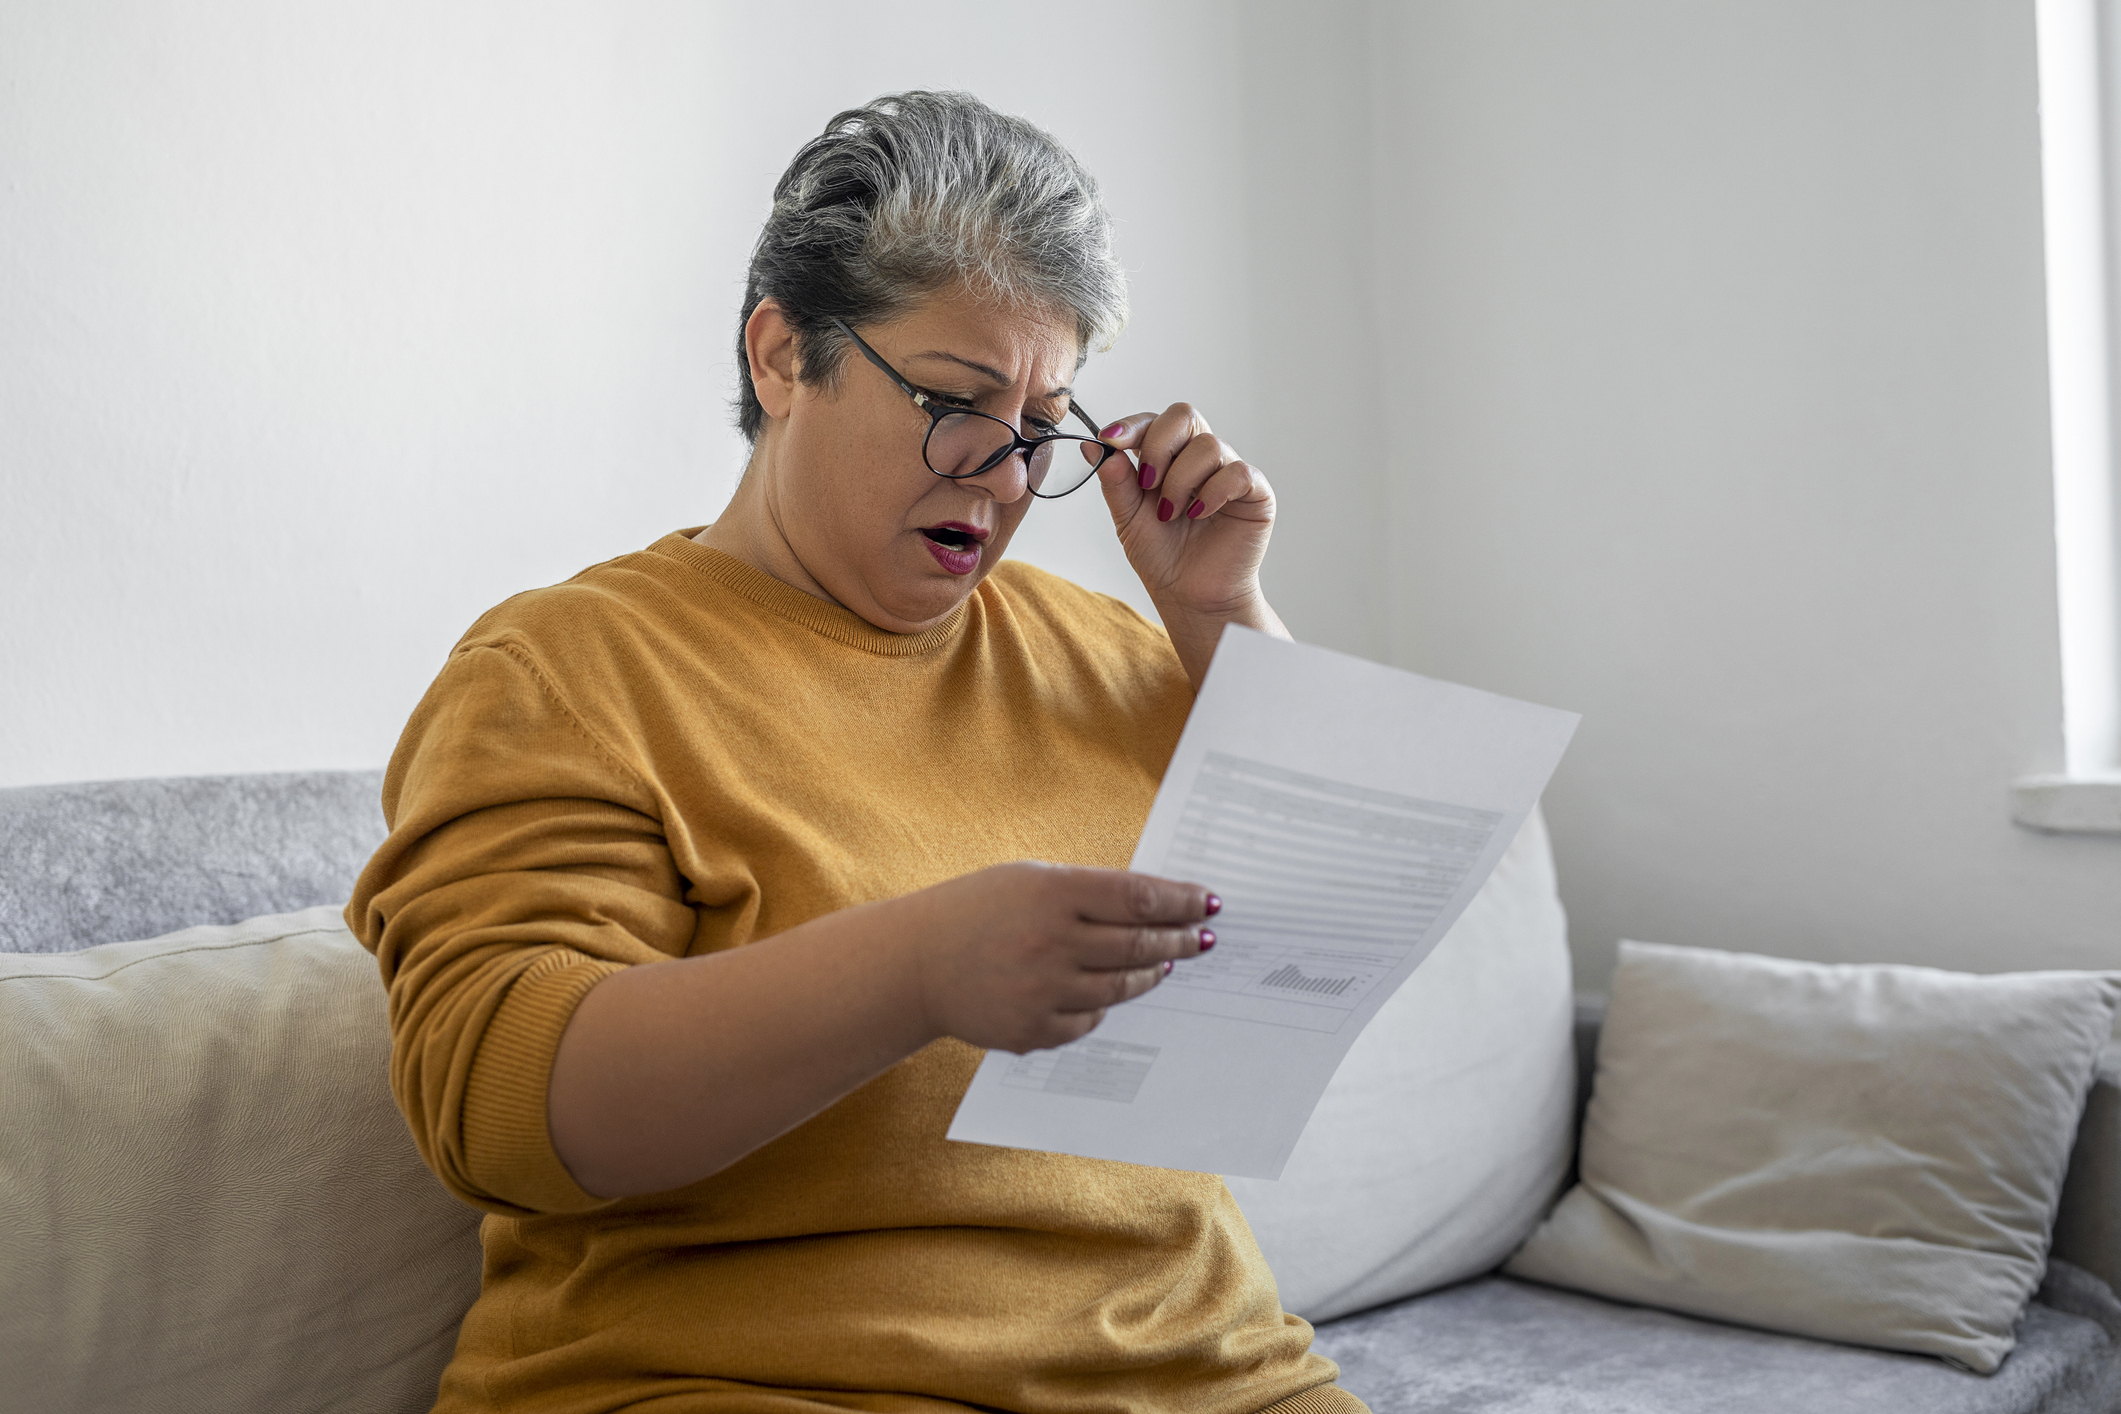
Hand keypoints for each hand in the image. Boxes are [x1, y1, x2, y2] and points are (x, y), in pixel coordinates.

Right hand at [900, 861, 1217, 1053]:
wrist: (915, 964)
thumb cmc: (978, 911)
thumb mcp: (1029, 879)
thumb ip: (1087, 890)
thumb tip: (1153, 906)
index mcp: (1052, 892)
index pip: (1138, 897)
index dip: (1180, 901)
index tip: (1207, 902)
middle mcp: (1051, 942)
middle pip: (1139, 945)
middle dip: (1179, 940)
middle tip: (1202, 938)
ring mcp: (1043, 991)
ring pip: (1122, 987)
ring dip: (1150, 973)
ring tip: (1164, 962)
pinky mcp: (1034, 1030)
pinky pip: (1091, 1021)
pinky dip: (1104, 1005)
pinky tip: (1109, 991)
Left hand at [1085, 405, 1288, 685]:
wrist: (1189, 597)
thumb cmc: (1163, 557)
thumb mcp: (1128, 518)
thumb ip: (1115, 481)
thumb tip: (1094, 446)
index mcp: (1169, 457)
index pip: (1154, 421)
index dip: (1132, 426)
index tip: (1110, 441)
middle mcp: (1200, 458)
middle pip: (1184, 415)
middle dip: (1158, 445)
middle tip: (1147, 484)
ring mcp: (1229, 472)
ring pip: (1208, 446)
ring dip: (1181, 481)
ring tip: (1171, 514)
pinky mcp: (1255, 493)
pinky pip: (1238, 472)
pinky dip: (1213, 492)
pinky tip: (1198, 514)